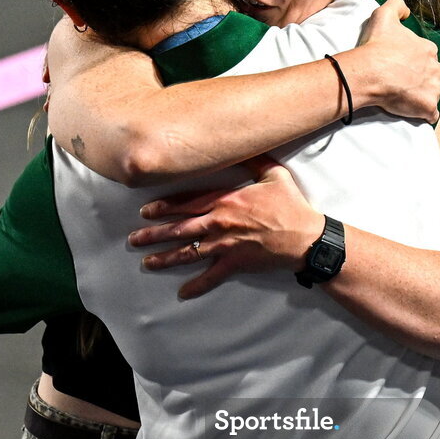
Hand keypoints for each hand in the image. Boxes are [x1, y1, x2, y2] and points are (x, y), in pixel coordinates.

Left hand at [127, 156, 323, 298]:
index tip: (146, 212)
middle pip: (179, 229)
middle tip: (134, 239)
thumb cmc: (291, 206)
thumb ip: (255, 161)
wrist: (305, 237)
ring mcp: (225, 245)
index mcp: (225, 201)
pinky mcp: (235, 263)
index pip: (187, 204)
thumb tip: (245, 145)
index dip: (164, 208)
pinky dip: (196, 286)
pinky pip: (211, 277)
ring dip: (165, 258)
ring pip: (188, 252)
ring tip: (147, 263)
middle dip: (154, 234)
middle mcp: (219, 222)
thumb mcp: (274, 175)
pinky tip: (182, 293)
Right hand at [355, 0, 439, 122]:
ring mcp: (433, 89)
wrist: (369, 73)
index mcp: (428, 49)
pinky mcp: (428, 106)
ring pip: (432, 93)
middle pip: (431, 75)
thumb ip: (397, 5)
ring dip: (420, 96)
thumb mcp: (384, 14)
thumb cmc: (376, 46)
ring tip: (402, 97)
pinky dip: (423, 113)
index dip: (412, 62)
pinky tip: (410, 111)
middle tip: (399, 82)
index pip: (426, 56)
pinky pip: (430, 113)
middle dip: (420, 79)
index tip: (398, 66)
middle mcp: (435, 68)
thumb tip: (406, 11)